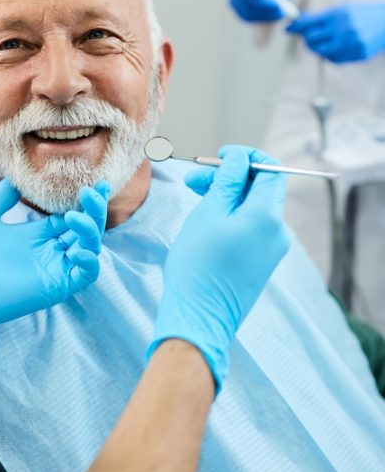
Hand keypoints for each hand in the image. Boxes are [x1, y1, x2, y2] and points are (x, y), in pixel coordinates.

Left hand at [0, 178, 108, 359]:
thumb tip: (16, 178)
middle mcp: (48, 251)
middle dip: (94, 210)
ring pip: (89, 249)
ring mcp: (52, 269)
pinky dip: (89, 261)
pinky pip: (84, 275)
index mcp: (35, 235)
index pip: (70, 217)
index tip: (95, 183)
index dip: (85, 202)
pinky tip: (76, 248)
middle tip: (93, 191)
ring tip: (74, 216)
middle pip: (85, 230)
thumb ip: (3, 195)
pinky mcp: (53, 287)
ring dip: (91, 230)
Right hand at [148, 146, 289, 391]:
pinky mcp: (261, 260)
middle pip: (259, 188)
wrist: (199, 316)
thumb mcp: (209, 214)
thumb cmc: (198, 264)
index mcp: (267, 216)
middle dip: (229, 177)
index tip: (221, 156)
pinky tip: (207, 216)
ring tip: (194, 195)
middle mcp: (277, 231)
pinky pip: (251, 226)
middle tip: (194, 178)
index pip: (270, 170)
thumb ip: (228, 181)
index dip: (247, 157)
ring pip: (252, 207)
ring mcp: (271, 248)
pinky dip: (231, 214)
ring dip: (226, 195)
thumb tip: (239, 159)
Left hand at [286, 2, 384, 62]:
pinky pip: (334, 59)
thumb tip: (294, 23)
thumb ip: (318, 18)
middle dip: (308, 39)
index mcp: (338, 15)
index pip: (309, 23)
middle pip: (311, 40)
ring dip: (319, 48)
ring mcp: (351, 43)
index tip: (287, 29)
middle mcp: (344, 29)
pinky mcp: (357, 54)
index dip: (296, 26)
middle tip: (312, 36)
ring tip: (327, 41)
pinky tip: (340, 47)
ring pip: (321, 52)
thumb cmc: (361, 15)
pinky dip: (332, 54)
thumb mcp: (341, 10)